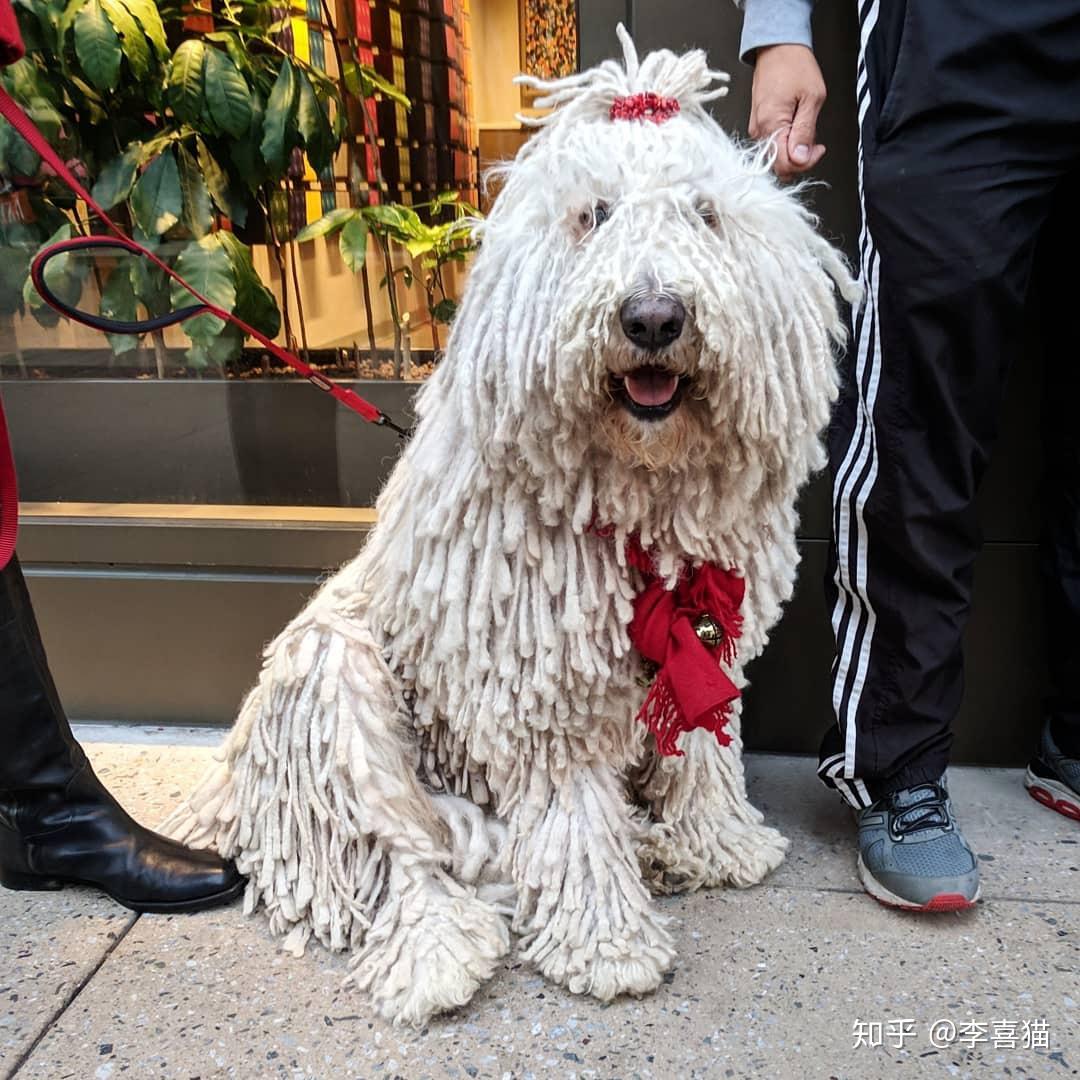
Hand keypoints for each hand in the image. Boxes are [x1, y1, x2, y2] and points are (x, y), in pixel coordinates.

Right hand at [748, 44, 826, 180]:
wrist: (777, 47)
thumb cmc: (795, 65)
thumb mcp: (812, 98)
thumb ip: (805, 132)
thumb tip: (801, 158)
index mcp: (771, 125)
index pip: (784, 166)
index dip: (804, 163)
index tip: (818, 149)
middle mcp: (759, 131)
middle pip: (779, 164)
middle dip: (799, 158)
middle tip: (815, 141)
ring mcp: (756, 128)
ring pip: (776, 155)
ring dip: (793, 148)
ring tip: (805, 126)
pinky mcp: (757, 124)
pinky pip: (772, 143)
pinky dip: (786, 140)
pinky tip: (796, 125)